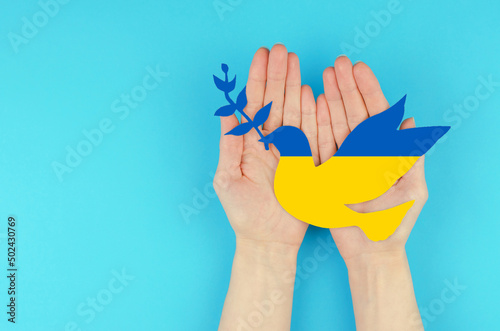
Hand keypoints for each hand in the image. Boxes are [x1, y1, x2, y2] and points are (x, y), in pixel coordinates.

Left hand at [214, 44, 318, 250]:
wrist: (268, 240)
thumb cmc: (243, 213)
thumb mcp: (228, 177)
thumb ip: (230, 143)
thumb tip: (226, 111)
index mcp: (250, 144)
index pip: (254, 104)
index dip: (257, 79)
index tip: (261, 56)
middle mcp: (271, 143)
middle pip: (275, 102)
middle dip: (277, 75)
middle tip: (281, 50)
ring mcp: (291, 151)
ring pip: (294, 112)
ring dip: (294, 86)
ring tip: (295, 62)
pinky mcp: (308, 162)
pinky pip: (313, 134)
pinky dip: (314, 114)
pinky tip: (313, 93)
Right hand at [312, 56, 428, 263]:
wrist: (370, 251)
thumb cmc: (394, 224)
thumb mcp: (412, 190)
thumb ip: (411, 157)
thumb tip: (409, 123)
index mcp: (383, 152)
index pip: (375, 115)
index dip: (368, 91)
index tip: (358, 69)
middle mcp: (362, 152)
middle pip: (353, 114)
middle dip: (346, 88)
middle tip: (337, 64)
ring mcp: (342, 161)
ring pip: (334, 124)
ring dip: (329, 100)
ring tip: (322, 76)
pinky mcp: (325, 173)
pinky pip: (319, 145)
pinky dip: (315, 125)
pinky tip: (311, 105)